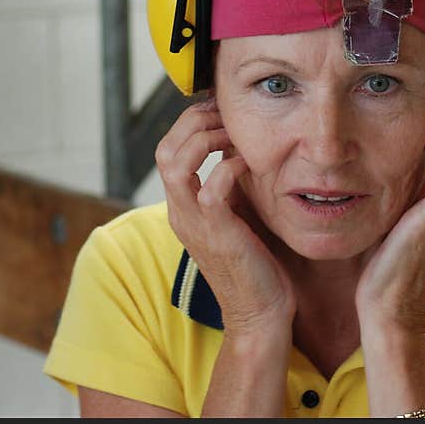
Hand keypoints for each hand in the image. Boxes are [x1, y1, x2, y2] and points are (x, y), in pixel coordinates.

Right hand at [155, 100, 295, 332]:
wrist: (260, 313)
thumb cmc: (255, 264)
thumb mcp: (236, 216)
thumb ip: (230, 185)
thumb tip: (240, 148)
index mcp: (182, 206)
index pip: (167, 149)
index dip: (190, 123)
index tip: (221, 110)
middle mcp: (181, 212)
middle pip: (164, 149)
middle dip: (194, 122)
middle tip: (227, 114)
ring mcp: (195, 224)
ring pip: (175, 163)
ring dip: (205, 138)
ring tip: (234, 133)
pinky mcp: (218, 235)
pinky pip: (211, 190)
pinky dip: (228, 167)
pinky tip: (249, 162)